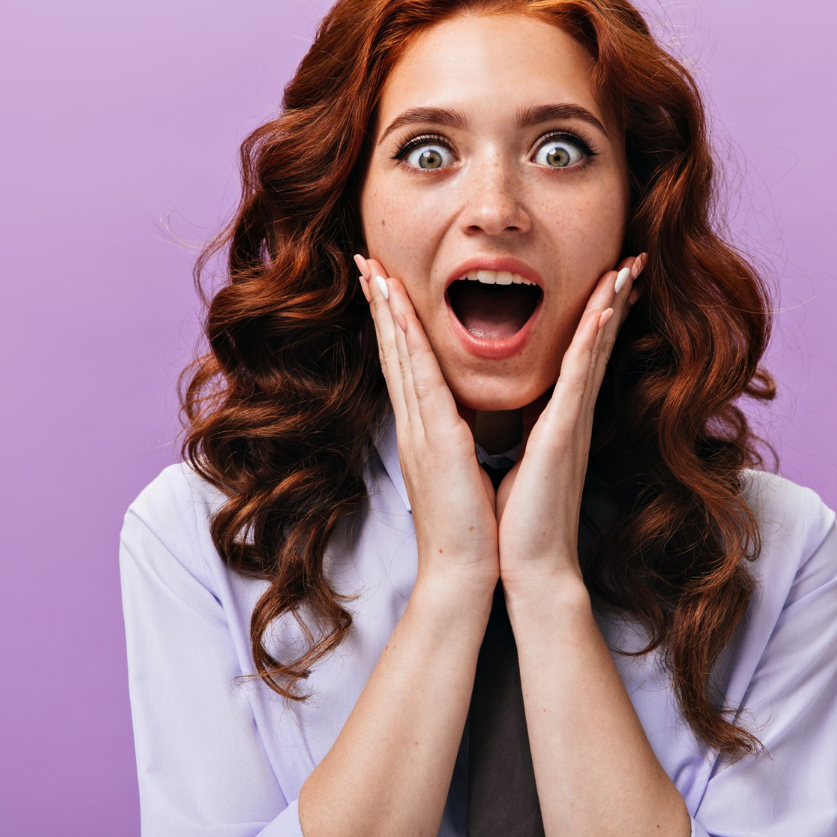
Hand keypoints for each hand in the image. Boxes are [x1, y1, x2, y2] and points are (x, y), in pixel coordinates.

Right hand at [354, 254, 500, 591]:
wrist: (463, 574)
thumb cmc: (470, 528)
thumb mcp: (461, 472)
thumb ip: (456, 440)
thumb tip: (460, 421)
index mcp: (423, 432)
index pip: (404, 366)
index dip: (392, 324)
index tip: (383, 286)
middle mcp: (414, 426)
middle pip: (392, 352)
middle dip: (379, 304)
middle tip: (366, 262)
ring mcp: (420, 431)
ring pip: (401, 358)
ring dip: (389, 311)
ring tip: (377, 271)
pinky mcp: (437, 440)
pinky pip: (423, 379)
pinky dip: (412, 342)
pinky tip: (405, 312)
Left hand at [494, 252, 646, 589]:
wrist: (530, 569)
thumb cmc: (521, 521)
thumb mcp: (522, 460)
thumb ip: (529, 431)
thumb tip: (523, 411)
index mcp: (558, 419)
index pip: (580, 354)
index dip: (595, 314)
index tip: (607, 277)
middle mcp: (572, 415)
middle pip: (597, 343)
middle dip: (614, 298)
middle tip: (632, 257)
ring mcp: (571, 424)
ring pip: (594, 351)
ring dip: (609, 306)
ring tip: (625, 267)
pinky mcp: (563, 437)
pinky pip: (580, 379)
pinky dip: (592, 343)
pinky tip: (603, 311)